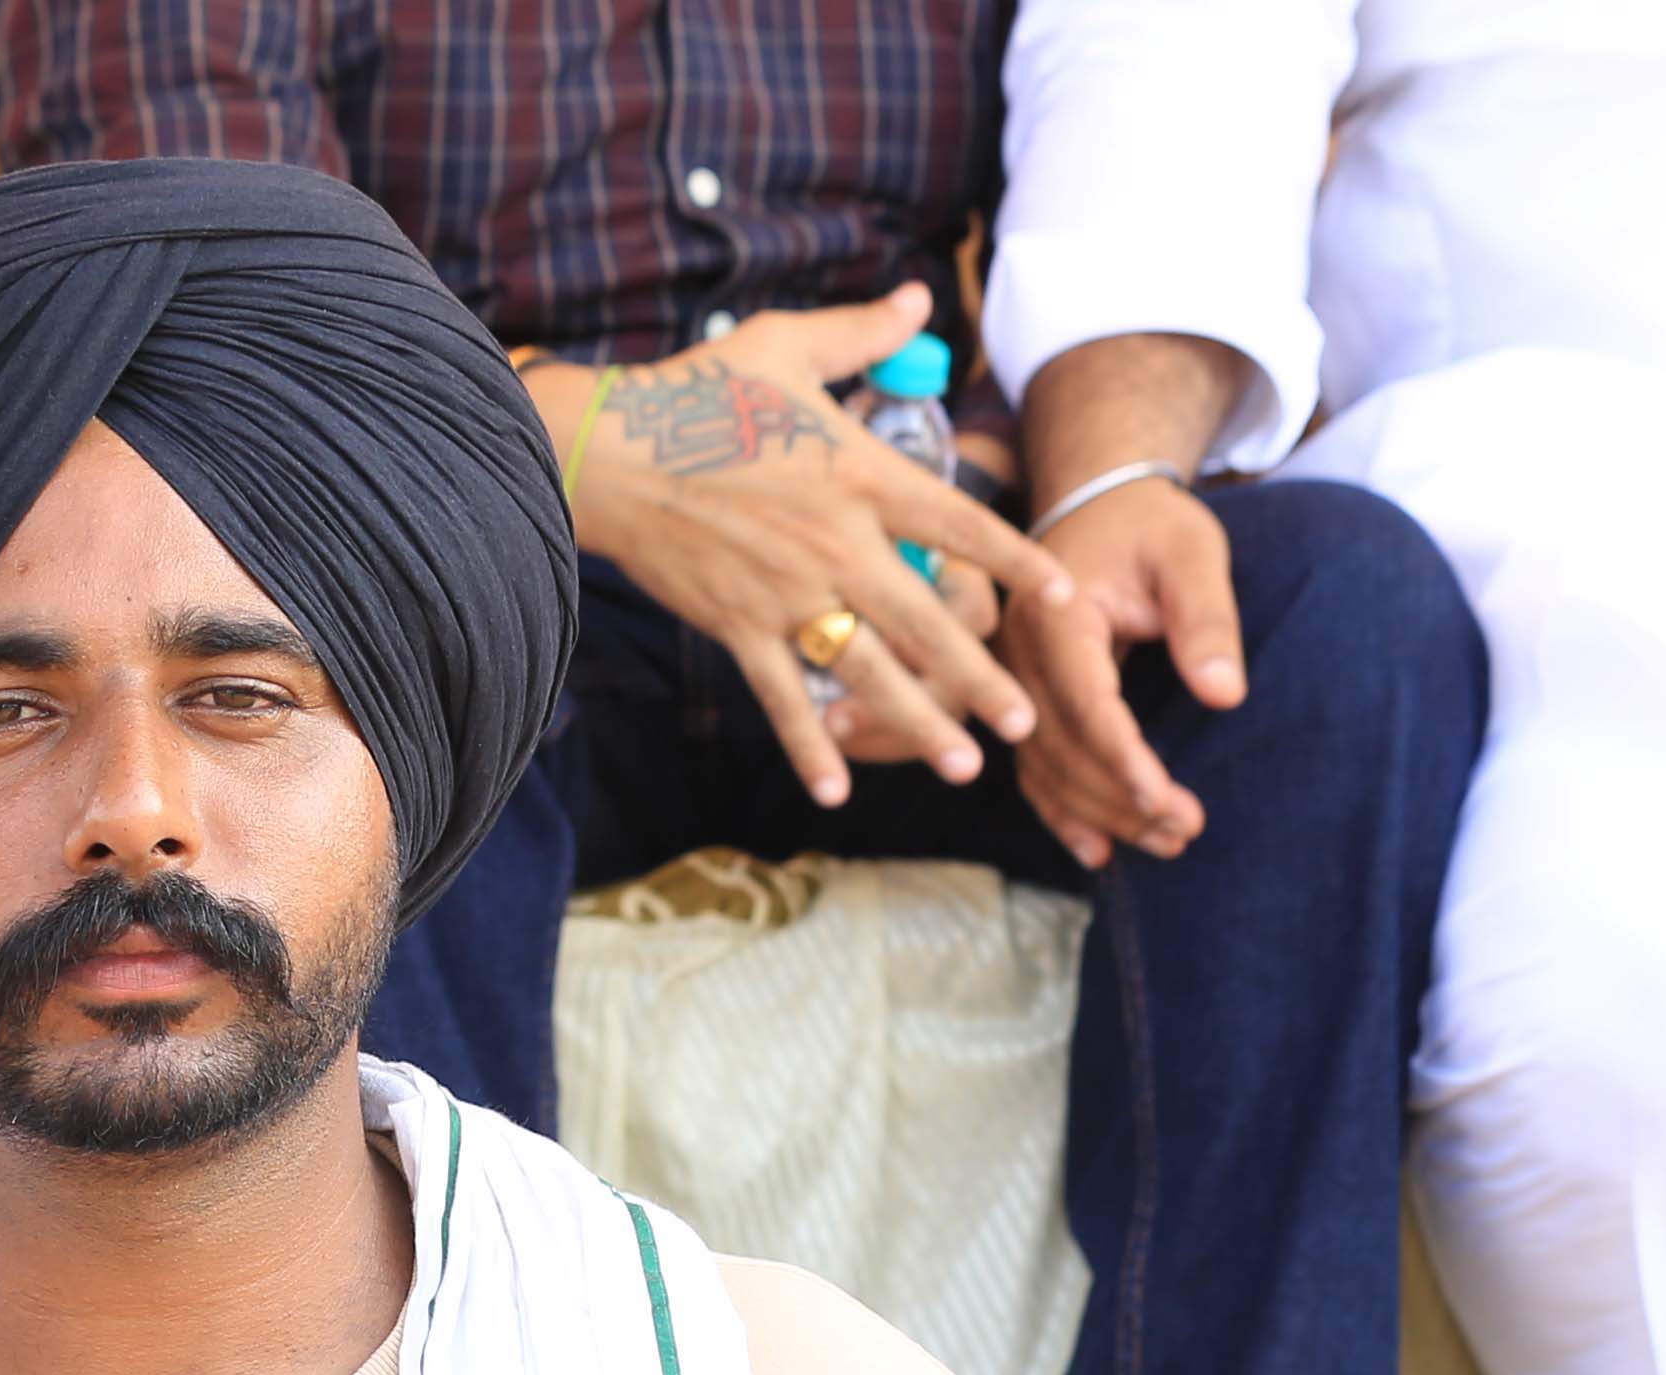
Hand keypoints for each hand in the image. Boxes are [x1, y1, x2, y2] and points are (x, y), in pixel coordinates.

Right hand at [547, 285, 1077, 810]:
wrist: (607, 452)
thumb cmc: (696, 392)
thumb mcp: (786, 344)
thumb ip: (862, 331)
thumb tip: (919, 295)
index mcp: (859, 474)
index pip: (957, 523)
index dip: (1014, 559)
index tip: (1059, 594)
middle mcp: (835, 543)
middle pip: (927, 622)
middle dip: (981, 678)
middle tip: (1028, 722)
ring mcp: (787, 593)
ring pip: (869, 671)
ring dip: (919, 724)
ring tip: (964, 765)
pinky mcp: (738, 626)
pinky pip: (783, 697)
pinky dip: (809, 745)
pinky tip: (838, 789)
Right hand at [1009, 474, 1238, 867]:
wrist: (1097, 503)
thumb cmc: (1150, 526)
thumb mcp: (1193, 553)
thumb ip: (1207, 619)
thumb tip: (1224, 695)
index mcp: (1057, 612)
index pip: (1087, 703)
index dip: (1124, 759)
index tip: (1167, 800)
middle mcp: (1020, 652)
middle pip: (1062, 748)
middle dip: (1121, 799)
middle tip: (1186, 831)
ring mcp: (1014, 679)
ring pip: (1046, 768)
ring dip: (1102, 814)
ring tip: (1167, 842)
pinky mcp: (1023, 699)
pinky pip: (1035, 768)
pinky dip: (1065, 813)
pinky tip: (1100, 850)